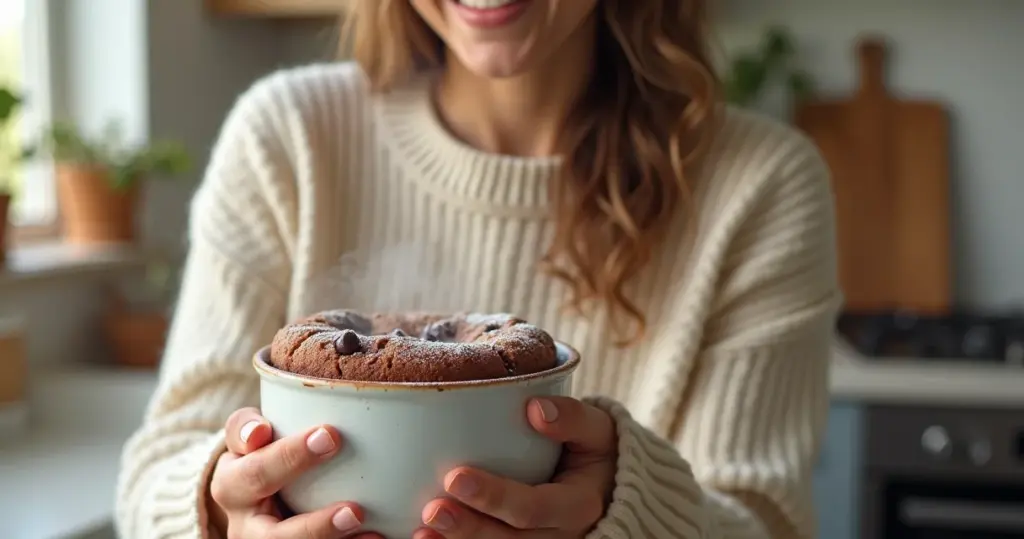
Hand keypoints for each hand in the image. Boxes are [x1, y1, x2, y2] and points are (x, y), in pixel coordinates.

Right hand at [207, 407, 382, 538]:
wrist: (252, 498)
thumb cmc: (257, 456)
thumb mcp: (245, 437)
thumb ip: (247, 427)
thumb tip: (259, 430)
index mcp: (232, 487)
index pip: (255, 473)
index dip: (288, 457)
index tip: (330, 435)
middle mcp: (245, 527)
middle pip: (273, 538)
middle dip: (315, 528)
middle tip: (355, 511)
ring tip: (364, 529)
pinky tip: (375, 537)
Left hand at [415, 398, 616, 538]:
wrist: (610, 486)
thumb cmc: (595, 451)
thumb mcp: (598, 429)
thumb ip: (573, 418)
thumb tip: (536, 409)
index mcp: (578, 506)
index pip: (533, 508)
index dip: (495, 498)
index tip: (456, 477)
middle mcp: (560, 537)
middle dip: (469, 529)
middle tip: (431, 510)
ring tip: (422, 533)